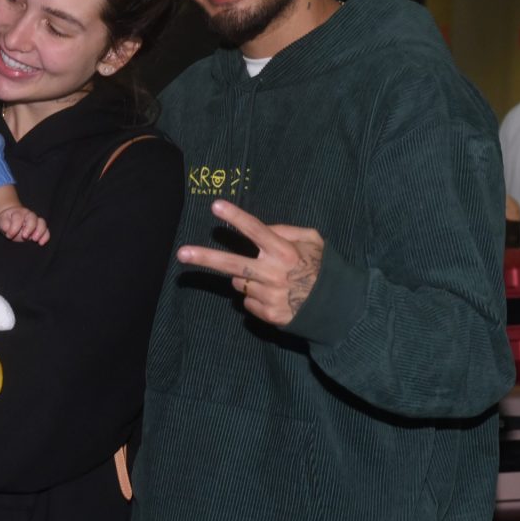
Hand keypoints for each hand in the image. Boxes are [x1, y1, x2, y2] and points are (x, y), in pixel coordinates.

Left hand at [0, 205, 49, 244]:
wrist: (12, 219)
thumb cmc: (7, 221)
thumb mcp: (2, 222)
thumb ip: (4, 225)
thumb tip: (8, 230)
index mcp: (18, 213)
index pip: (18, 218)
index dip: (14, 228)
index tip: (8, 235)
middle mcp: (29, 215)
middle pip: (33, 218)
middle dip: (29, 228)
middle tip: (24, 236)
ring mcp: (35, 221)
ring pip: (42, 223)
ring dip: (40, 231)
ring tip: (34, 239)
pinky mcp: (40, 229)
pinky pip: (46, 231)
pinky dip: (46, 236)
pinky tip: (41, 243)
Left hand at [177, 200, 324, 326]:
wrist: (338, 308)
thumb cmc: (324, 268)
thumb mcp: (314, 242)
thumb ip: (288, 231)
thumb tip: (263, 229)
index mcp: (285, 252)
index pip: (256, 230)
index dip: (236, 217)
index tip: (215, 205)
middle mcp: (274, 274)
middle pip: (233, 264)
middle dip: (205, 258)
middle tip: (181, 254)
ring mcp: (270, 296)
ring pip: (240, 283)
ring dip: (248, 280)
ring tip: (272, 281)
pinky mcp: (268, 314)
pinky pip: (248, 302)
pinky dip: (256, 298)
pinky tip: (276, 296)